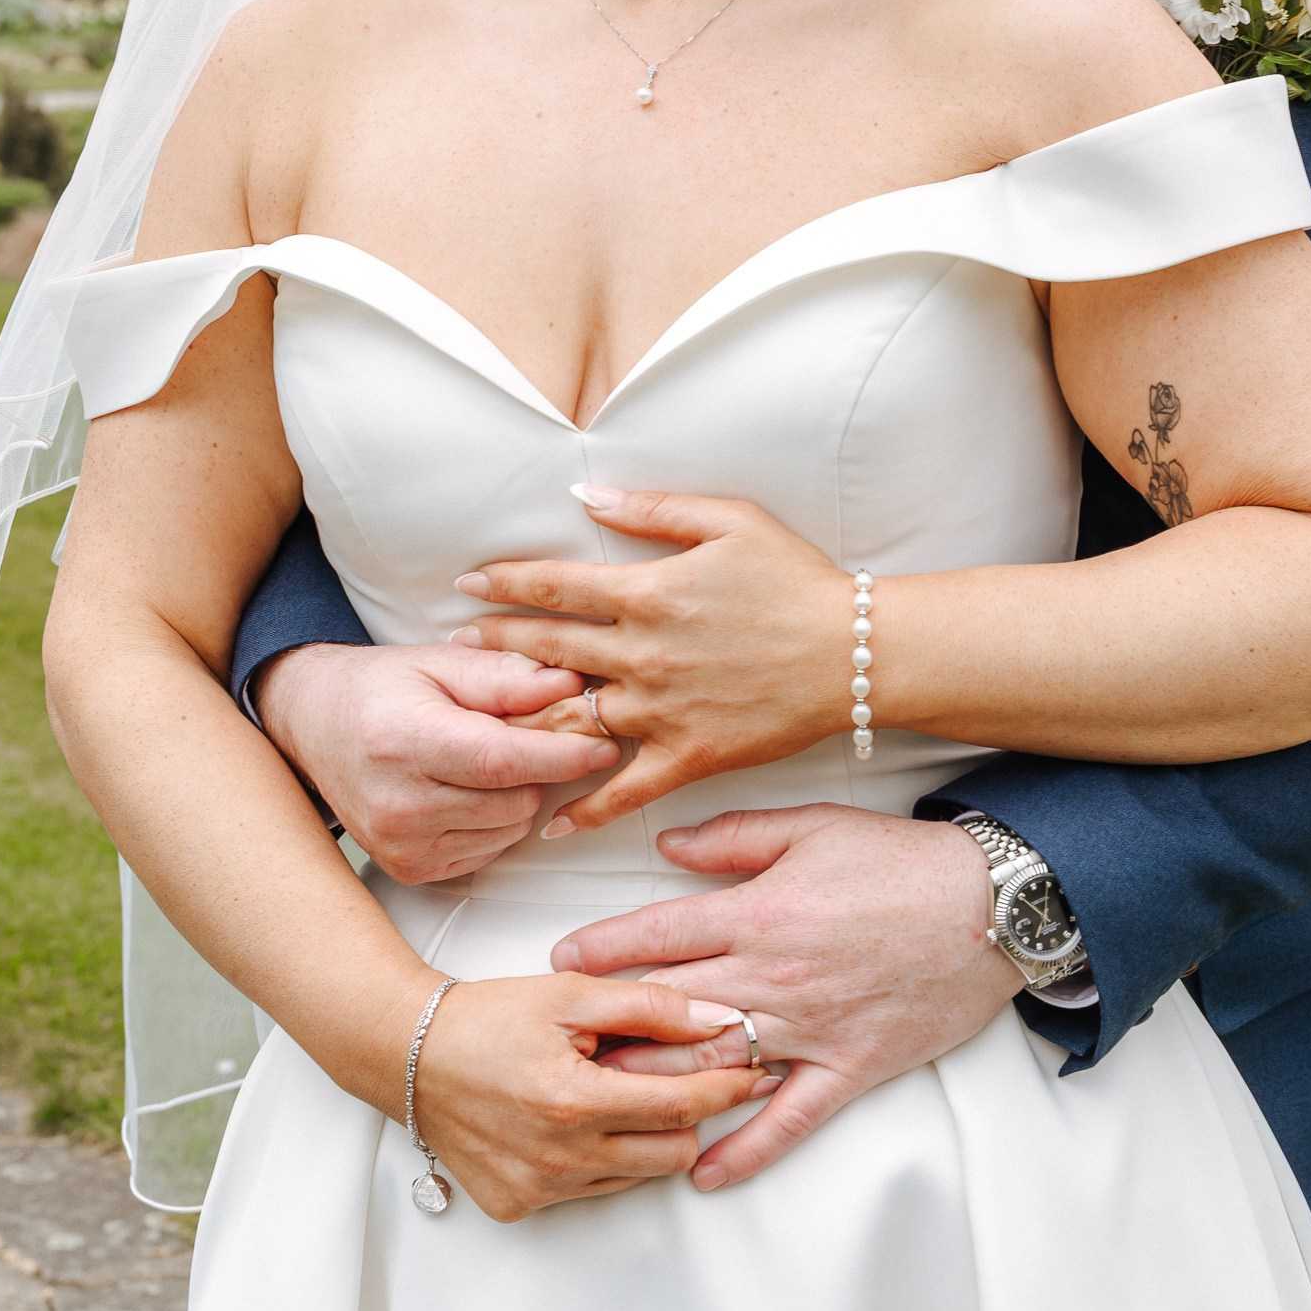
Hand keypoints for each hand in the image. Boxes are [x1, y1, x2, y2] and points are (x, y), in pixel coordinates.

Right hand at [252, 641, 617, 881]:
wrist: (313, 726)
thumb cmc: (381, 689)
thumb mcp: (440, 662)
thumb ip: (506, 677)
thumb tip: (572, 685)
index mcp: (403, 741)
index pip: (502, 761)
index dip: (562, 755)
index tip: (604, 745)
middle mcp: (398, 803)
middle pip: (515, 801)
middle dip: (537, 769)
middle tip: (519, 735)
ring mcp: (401, 845)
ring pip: (509, 830)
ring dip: (515, 797)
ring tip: (479, 761)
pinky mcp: (409, 869)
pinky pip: (488, 851)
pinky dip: (492, 822)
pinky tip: (463, 791)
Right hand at [409, 972, 776, 1221]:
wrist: (408, 1055)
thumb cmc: (486, 1019)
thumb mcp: (571, 995)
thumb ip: (651, 1006)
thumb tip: (718, 1022)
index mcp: (575, 1102)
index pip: (682, 1106)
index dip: (726, 1088)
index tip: (752, 1072)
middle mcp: (558, 1158)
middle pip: (672, 1152)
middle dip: (688, 1115)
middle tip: (677, 1078)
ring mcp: (538, 1188)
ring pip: (637, 1175)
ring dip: (644, 1138)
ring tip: (616, 1093)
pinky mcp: (519, 1205)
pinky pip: (592, 1190)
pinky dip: (602, 1159)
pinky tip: (577, 1121)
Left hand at [454, 487, 851, 832]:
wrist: (856, 654)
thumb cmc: (796, 580)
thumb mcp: (729, 521)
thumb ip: (652, 508)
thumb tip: (585, 493)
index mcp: (650, 592)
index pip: (555, 586)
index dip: (504, 582)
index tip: (467, 584)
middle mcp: (644, 653)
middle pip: (547, 650)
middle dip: (493, 645)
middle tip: (454, 645)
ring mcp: (662, 710)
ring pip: (571, 719)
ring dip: (519, 719)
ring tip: (478, 720)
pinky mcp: (689, 756)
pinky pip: (623, 789)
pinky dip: (584, 807)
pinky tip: (549, 817)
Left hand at [546, 804, 1020, 1190]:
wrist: (995, 907)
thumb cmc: (905, 862)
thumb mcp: (815, 828)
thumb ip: (735, 838)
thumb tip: (667, 847)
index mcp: (761, 911)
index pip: (659, 935)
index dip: (601, 949)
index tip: (561, 963)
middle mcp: (775, 975)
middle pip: (671, 1009)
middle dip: (611, 1028)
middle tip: (561, 1046)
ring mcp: (811, 1028)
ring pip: (714, 1067)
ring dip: (655, 1088)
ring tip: (603, 1105)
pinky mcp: (850, 1067)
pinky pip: (789, 1119)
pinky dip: (745, 1150)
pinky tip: (701, 1172)